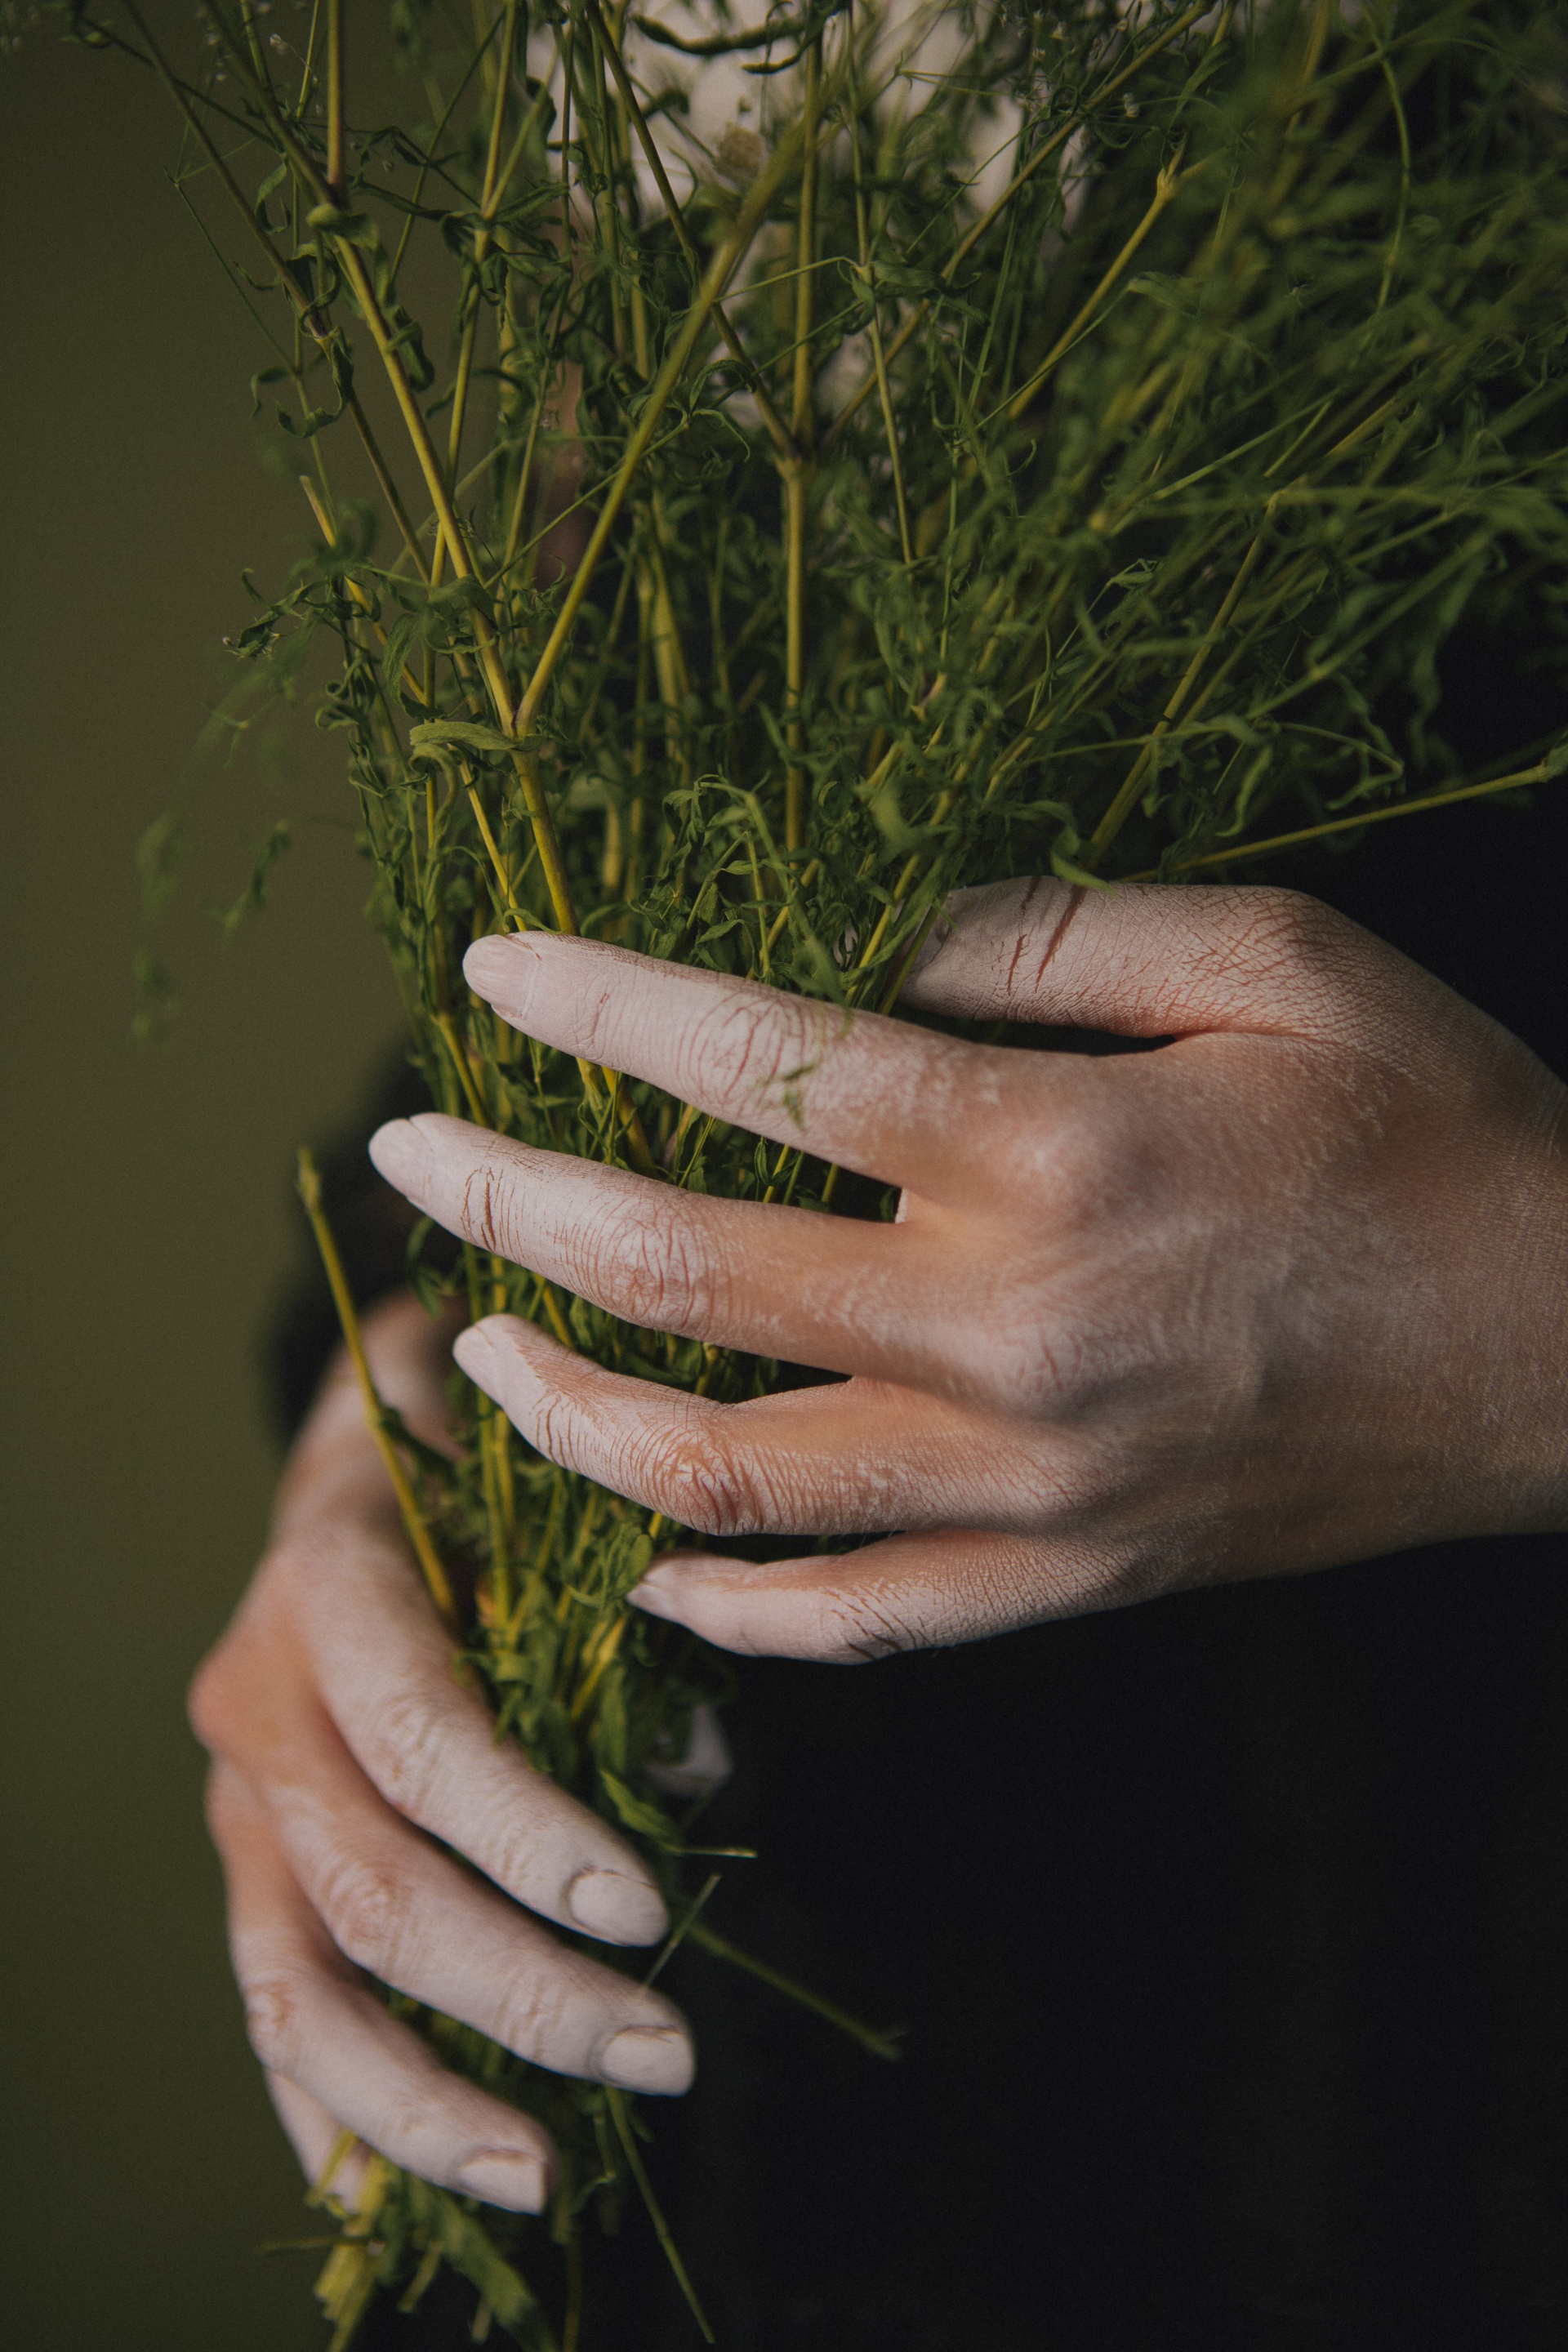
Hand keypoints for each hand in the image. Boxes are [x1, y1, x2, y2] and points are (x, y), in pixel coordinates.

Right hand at [189, 1295, 695, 2214]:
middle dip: (521, 1993)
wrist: (349, 1478)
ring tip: (545, 2169)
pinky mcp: (237, 1871)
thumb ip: (613, 1638)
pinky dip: (329, 2116)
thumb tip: (691, 1788)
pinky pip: (267, 2016)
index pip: (422, 1741)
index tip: (644, 1917)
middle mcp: (258, 1702)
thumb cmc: (476, 1492)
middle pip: (369, 1890)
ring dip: (425, 2098)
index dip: (529, 1840)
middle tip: (663, 2051)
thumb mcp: (545, 1520)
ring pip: (296, 1988)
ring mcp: (233, 1801)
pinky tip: (388, 2201)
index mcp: (333, 1590)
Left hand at [367, 879, 1567, 1664]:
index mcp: (1056, 1153)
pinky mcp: (1063, 1583)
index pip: (763, 1069)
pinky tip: (644, 1561)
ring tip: (476, 1344)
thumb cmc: (1438, 1131)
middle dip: (508, 1195)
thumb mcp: (1278, 963)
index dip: (602, 1004)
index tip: (490, 968)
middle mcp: (1008, 1332)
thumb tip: (871, 939)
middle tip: (408, 1145)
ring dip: (563, 1407)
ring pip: (720, 1475)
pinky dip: (721, 1602)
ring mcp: (1026, 1486)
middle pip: (684, 1271)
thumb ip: (1055, 937)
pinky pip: (849, 1624)